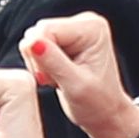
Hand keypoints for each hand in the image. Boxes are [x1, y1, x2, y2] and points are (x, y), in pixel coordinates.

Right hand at [17, 11, 138, 137]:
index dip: (40, 56)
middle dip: (40, 60)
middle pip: (38, 32)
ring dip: (40, 64)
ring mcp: (72, 29)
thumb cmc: (99, 103)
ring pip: (33, 40)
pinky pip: (35, 46)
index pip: (46, 29)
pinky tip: (56, 75)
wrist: (106, 114)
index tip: (54, 77)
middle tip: (58, 79)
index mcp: (92, 28)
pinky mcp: (63, 39)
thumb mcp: (75, 86)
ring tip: (60, 78)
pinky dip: (41, 65)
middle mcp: (83, 23)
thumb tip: (31, 41)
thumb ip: (52, 62)